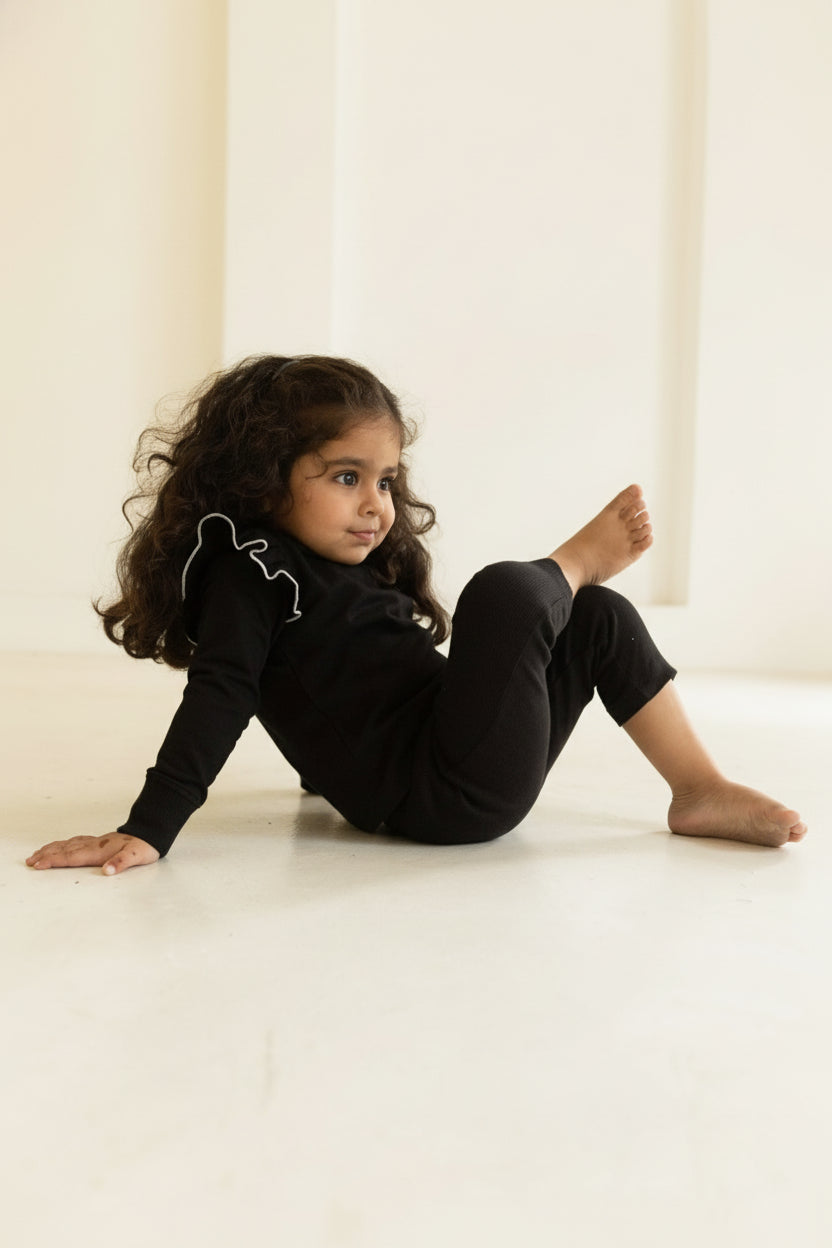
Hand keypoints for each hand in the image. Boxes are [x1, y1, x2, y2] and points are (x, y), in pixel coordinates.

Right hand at [26, 833, 159, 875]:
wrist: (150, 832)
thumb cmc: (144, 847)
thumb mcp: (136, 856)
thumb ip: (121, 863)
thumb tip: (107, 871)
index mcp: (99, 851)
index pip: (71, 857)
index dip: (54, 861)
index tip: (38, 864)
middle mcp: (94, 845)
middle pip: (65, 850)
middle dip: (46, 855)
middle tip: (30, 861)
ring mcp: (95, 842)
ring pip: (68, 845)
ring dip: (52, 849)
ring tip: (37, 853)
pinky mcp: (98, 841)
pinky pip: (75, 842)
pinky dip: (63, 845)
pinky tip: (60, 846)